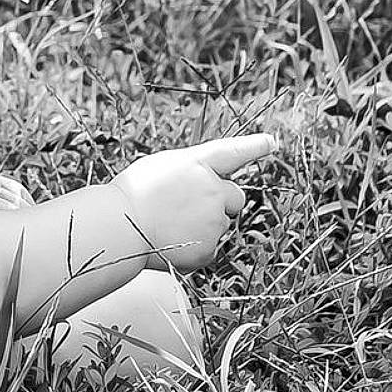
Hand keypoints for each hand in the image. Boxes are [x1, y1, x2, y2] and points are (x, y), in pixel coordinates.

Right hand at [114, 134, 277, 273]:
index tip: (272, 142)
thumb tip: (203, 187)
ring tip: (168, 225)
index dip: (254, 146)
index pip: (233, 152)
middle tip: (188, 208)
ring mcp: (214, 221)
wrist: (119, 227)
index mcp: (198, 164)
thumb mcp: (160, 168)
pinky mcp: (208, 249)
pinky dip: (194, 247)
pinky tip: (171, 242)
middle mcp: (213, 190)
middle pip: (234, 198)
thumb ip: (189, 173)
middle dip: (220, 202)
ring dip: (202, 225)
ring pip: (219, 224)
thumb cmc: (132, 194)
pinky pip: (208, 247)